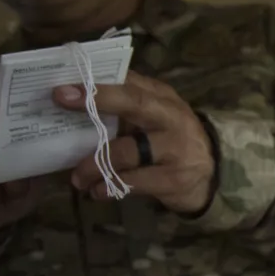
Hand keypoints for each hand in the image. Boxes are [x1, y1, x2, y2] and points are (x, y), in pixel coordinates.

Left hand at [58, 72, 215, 214]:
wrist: (212, 174)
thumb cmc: (171, 140)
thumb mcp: (156, 116)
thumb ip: (126, 106)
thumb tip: (75, 97)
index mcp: (162, 97)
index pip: (129, 83)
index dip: (96, 84)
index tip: (62, 88)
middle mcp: (171, 117)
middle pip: (135, 104)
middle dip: (97, 102)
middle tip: (61, 102)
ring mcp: (175, 149)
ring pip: (127, 151)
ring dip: (94, 164)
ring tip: (77, 179)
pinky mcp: (174, 179)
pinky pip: (134, 182)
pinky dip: (110, 187)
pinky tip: (97, 192)